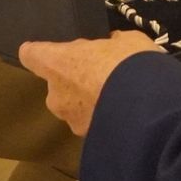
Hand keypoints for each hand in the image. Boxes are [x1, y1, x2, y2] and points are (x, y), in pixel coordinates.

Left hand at [18, 31, 163, 136]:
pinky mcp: (88, 139)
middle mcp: (56, 94)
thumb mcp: (128, 41)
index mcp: (59, 63)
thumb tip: (113, 45)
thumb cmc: (130, 64)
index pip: (31, 55)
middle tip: (103, 74)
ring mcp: (70, 120)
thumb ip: (113, 44)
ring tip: (120, 98)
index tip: (48, 51)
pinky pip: (93, 124)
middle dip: (76, 81)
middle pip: (57, 84)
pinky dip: (105, 120)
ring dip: (91, 103)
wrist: (149, 111)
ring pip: (75, 107)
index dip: (38, 52)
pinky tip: (127, 115)